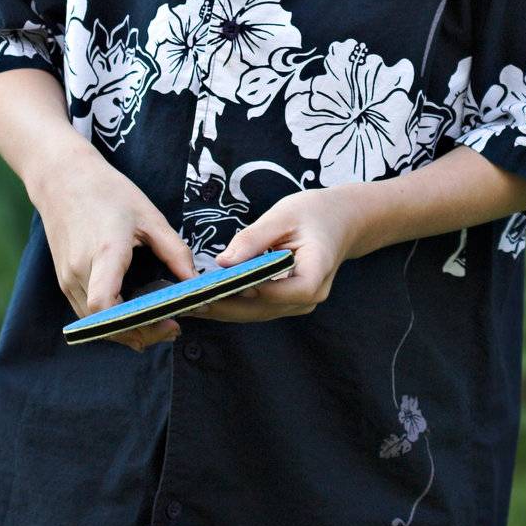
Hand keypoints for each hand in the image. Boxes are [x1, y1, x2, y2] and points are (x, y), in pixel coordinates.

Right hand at [29, 147, 199, 352]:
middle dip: (139, 334)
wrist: (63, 179)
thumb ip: (175, 252)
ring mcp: (67, 278)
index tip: (167, 322)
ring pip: (94, 324)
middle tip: (172, 329)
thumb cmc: (108, 192)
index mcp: (104, 253)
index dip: (135, 324)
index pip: (105, 305)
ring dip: (124, 331)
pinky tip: (132, 315)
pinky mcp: (64, 280)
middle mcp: (80, 271)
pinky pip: (86, 313)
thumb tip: (197, 284)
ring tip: (157, 324)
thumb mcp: (149, 216)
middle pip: (104, 323)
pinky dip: (109, 322)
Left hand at [177, 185, 359, 322]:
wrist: (340, 220)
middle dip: (221, 306)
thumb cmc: (314, 212)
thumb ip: (253, 239)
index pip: (277, 293)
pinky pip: (257, 307)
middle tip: (185, 301)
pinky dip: (232, 302)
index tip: (211, 286)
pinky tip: (205, 297)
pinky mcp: (287, 302)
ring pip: (255, 313)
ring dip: (222, 308)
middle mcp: (309, 298)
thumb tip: (223, 263)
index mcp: (315, 275)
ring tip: (186, 303)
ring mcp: (299, 304)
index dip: (244, 291)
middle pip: (260, 309)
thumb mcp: (283, 216)